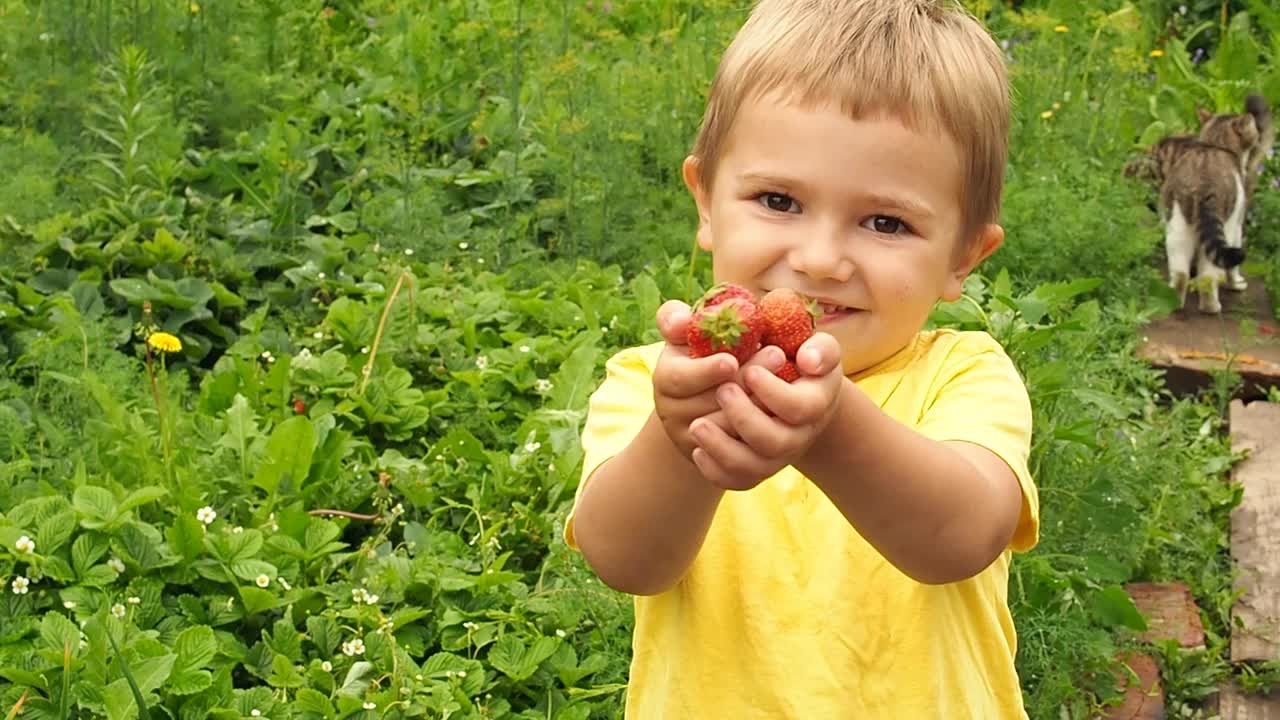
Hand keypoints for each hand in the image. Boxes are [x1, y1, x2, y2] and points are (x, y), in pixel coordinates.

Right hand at [652, 300, 784, 458]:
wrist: (715, 393)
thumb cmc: (707, 349)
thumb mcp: (692, 329)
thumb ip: (681, 318)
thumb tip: (682, 319)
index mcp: (666, 378)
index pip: (678, 379)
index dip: (705, 371)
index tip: (731, 360)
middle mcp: (674, 414)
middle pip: (709, 406)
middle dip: (744, 382)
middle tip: (776, 354)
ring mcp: (694, 442)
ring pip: (729, 434)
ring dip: (760, 407)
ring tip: (788, 379)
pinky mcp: (717, 466)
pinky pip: (736, 469)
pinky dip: (759, 446)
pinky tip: (779, 417)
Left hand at [689, 333, 845, 490]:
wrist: (791, 388)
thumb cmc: (796, 356)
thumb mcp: (813, 344)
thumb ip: (819, 347)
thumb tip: (809, 360)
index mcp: (816, 403)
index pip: (800, 408)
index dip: (772, 392)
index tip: (749, 371)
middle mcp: (799, 435)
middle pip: (774, 442)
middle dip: (744, 418)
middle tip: (722, 391)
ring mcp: (777, 455)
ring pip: (752, 467)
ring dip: (722, 448)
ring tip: (697, 425)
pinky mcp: (756, 468)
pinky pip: (737, 481)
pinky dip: (715, 470)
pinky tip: (697, 449)